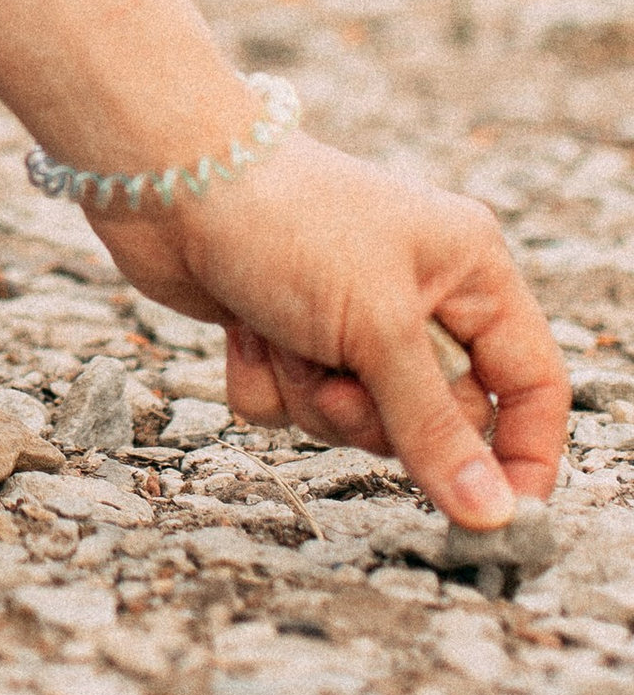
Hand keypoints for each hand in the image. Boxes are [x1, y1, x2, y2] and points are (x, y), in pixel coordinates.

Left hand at [86, 134, 567, 529]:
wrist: (165, 175)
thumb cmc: (286, 224)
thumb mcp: (378, 327)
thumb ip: (433, 427)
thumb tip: (494, 517)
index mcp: (467, 271)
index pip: (530, 384)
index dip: (523, 455)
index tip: (499, 520)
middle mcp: (415, 294)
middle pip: (436, 419)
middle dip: (375, 413)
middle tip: (336, 375)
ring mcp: (345, 316)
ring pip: (355, 421)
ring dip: (311, 394)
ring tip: (282, 334)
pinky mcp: (282, 332)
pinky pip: (291, 410)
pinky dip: (264, 380)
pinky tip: (242, 328)